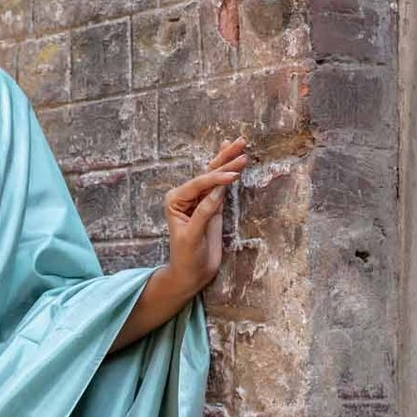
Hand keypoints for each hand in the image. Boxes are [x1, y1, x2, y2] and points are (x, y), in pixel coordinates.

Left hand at [164, 136, 250, 296]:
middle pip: (207, 173)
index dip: (216, 179)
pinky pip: (220, 185)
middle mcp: (186, 196)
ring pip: (215, 176)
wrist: (191, 273)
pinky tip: (231, 158)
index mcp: (175, 200)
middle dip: (224, 159)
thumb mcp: (192, 236)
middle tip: (241, 143)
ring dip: (228, 160)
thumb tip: (218, 191)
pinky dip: (227, 172)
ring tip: (241, 143)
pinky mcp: (211, 205)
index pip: (198, 184)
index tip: (234, 176)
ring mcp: (200, 199)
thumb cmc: (186, 257)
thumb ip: (204, 213)